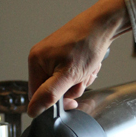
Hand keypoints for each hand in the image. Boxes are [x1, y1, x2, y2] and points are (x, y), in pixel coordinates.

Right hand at [27, 0, 130, 117]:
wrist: (102, 26)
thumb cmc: (86, 44)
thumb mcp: (68, 76)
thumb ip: (50, 95)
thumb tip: (33, 110)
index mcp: (36, 62)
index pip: (37, 96)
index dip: (55, 103)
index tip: (71, 101)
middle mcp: (41, 59)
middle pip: (53, 91)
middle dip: (71, 90)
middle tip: (81, 78)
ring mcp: (52, 57)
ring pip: (64, 85)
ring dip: (79, 82)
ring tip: (86, 70)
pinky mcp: (63, 56)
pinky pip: (70, 76)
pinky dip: (81, 75)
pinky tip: (87, 66)